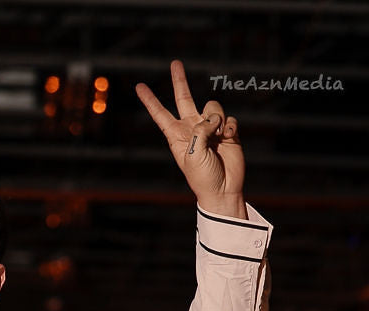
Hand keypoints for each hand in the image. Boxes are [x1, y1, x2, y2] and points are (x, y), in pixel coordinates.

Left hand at [135, 60, 245, 218]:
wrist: (223, 190)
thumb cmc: (203, 178)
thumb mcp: (193, 155)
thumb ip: (200, 131)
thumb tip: (213, 118)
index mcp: (176, 136)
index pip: (160, 114)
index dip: (150, 100)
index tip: (139, 86)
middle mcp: (192, 128)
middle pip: (184, 98)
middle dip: (179, 81)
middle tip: (175, 63)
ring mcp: (209, 128)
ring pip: (212, 106)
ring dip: (216, 120)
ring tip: (217, 139)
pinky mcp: (226, 130)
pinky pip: (228, 118)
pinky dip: (229, 127)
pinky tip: (228, 140)